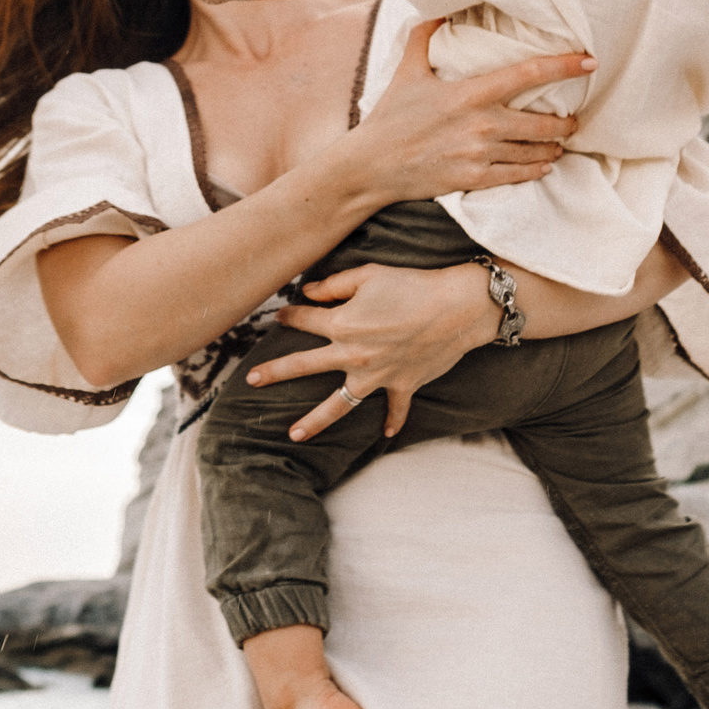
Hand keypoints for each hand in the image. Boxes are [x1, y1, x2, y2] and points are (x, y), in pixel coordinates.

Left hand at [253, 262, 503, 439]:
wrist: (456, 308)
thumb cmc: (412, 285)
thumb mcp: (368, 274)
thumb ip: (333, 285)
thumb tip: (306, 292)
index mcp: (342, 325)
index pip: (304, 321)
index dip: (289, 316)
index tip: (279, 316)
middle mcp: (353, 355)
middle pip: (304, 366)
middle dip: (275, 372)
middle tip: (252, 381)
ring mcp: (377, 375)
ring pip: (338, 405)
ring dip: (315, 421)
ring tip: (293, 434)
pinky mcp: (402, 385)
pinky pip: (395, 410)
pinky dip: (392, 422)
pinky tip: (385, 434)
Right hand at [343, 21, 592, 204]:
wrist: (371, 166)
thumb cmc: (390, 116)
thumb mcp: (406, 71)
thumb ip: (424, 35)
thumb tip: (438, 7)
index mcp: (470, 93)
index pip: (528, 74)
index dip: (563, 66)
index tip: (590, 61)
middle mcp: (481, 124)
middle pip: (542, 123)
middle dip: (565, 122)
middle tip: (574, 120)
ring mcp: (479, 155)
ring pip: (535, 151)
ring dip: (553, 147)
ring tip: (560, 142)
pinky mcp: (474, 179)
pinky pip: (519, 176)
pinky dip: (537, 170)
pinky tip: (544, 165)